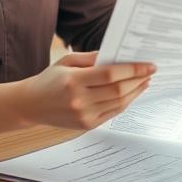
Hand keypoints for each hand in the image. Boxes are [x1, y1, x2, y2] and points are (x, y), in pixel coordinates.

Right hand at [18, 51, 155, 129]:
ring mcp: (84, 115)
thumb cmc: (49, 79)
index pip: (110, 75)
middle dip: (138, 80)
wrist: (31, 105)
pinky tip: (131, 93)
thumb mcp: (66, 61)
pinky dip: (125, 103)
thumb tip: (117, 56)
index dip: (132, 70)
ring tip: (145, 82)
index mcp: (74, 81)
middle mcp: (79, 100)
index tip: (148, 65)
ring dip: (135, 92)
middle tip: (150, 72)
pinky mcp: (86, 125)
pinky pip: (112, 113)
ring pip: (119, 104)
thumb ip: (92, 58)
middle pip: (118, 90)